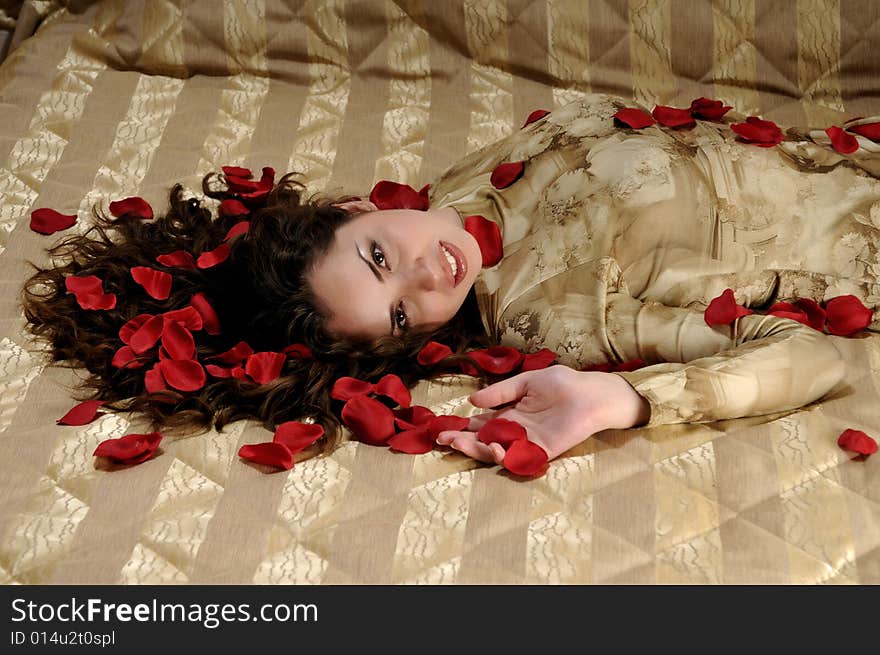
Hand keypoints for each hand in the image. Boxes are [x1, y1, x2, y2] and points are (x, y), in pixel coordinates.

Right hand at [436, 365, 649, 465]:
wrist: (592, 394)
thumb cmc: (563, 384)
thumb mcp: (526, 382)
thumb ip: (501, 392)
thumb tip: (472, 401)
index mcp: (510, 414)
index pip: (481, 425)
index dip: (462, 428)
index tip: (443, 429)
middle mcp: (515, 431)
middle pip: (483, 441)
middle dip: (462, 442)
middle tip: (444, 440)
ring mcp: (527, 442)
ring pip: (496, 452)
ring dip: (477, 450)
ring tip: (460, 443)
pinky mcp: (542, 451)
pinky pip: (519, 459)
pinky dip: (505, 457)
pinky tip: (494, 449)